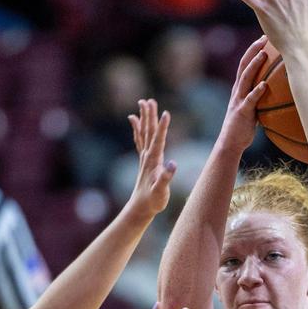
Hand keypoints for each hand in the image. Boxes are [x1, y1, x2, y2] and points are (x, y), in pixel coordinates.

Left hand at [126, 99, 176, 220]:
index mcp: (154, 161)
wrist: (140, 208)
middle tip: (149, 100)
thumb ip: (166, 178)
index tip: (166, 113)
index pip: (159, 140)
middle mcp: (147, 156)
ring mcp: (144, 157)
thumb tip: (173, 164)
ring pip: (144, 132)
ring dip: (144, 117)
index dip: (162, 127)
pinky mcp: (144, 160)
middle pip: (149, 132)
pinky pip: (140, 139)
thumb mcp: (161, 191)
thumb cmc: (153, 201)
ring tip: (143, 103)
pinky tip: (134, 119)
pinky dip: (137, 128)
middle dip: (150, 116)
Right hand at [217, 36, 269, 151]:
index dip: (253, 51)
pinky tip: (264, 85)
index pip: (245, 64)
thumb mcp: (252, 108)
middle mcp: (237, 91)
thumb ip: (260, 98)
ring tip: (263, 54)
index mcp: (239, 88)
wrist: (230, 143)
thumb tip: (275, 92)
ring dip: (254, 65)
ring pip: (245, 78)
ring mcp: (238, 100)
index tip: (264, 39)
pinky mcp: (242, 112)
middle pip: (243, 65)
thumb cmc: (243, 126)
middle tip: (264, 38)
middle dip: (253, 50)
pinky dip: (257, 91)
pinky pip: (250, 100)